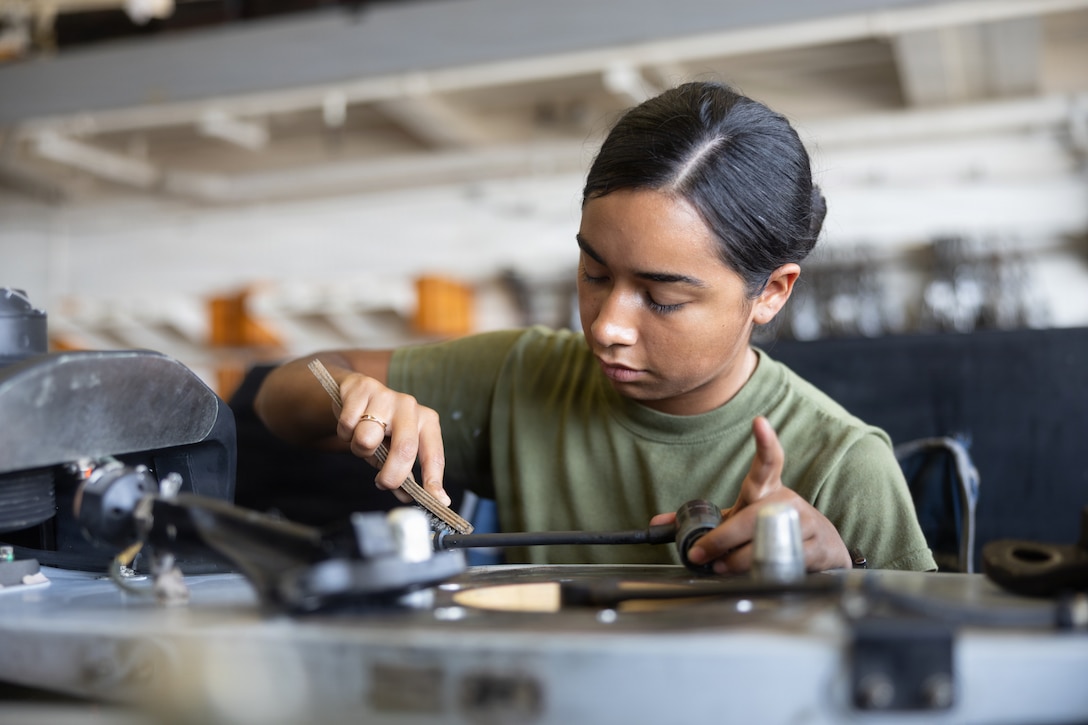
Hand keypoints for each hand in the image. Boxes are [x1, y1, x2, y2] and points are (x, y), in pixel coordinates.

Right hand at [332, 370, 449, 506]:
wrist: (354, 393)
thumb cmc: (380, 427)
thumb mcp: (394, 449)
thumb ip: (404, 474)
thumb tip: (411, 498)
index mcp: (426, 421)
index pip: (433, 455)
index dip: (434, 480)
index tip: (438, 502)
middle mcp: (410, 406)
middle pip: (405, 449)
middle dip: (392, 475)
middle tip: (383, 484)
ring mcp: (387, 396)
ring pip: (367, 439)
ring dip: (360, 449)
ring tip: (362, 441)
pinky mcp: (362, 388)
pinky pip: (347, 425)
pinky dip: (344, 433)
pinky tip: (350, 424)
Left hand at [650, 416, 850, 573]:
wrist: (823, 547)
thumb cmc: (771, 526)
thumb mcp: (739, 518)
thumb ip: (703, 520)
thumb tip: (657, 522)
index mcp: (768, 489)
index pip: (769, 462)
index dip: (765, 442)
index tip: (759, 422)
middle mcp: (788, 501)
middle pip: (751, 517)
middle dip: (722, 538)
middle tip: (702, 554)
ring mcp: (805, 524)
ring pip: (763, 543)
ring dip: (737, 560)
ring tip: (724, 567)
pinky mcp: (816, 549)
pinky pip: (780, 562)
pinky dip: (758, 572)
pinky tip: (750, 574)